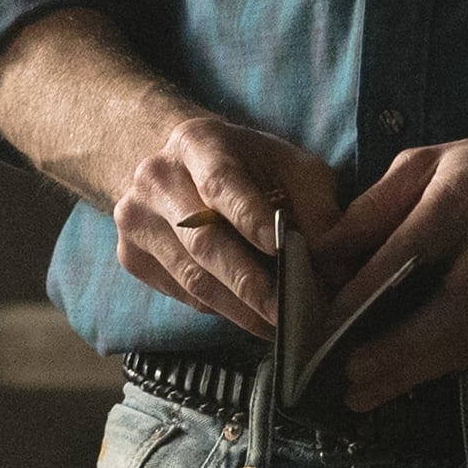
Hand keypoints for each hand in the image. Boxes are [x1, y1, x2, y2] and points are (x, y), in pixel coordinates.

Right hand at [110, 115, 342, 339]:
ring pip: (190, 276)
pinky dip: (218, 310)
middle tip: (288, 312)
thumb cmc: (244, 166)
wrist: (175, 164)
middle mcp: (156, 177)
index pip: (222, 183)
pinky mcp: (130, 255)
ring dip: (238, 308)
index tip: (282, 249)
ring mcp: (135, 218)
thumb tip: (337, 263)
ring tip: (277, 325)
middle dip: (250, 283)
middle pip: (202, 241)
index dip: (251, 218)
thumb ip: (317, 207)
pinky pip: (180, 293)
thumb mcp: (288, 166)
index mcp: (197, 142)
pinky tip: (249, 315)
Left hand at [307, 121, 467, 409]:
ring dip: (410, 374)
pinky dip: (441, 366)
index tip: (328, 325)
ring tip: (364, 394)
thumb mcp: (427, 162)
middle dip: (389, 356)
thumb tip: (326, 252)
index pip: (405, 257)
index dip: (364, 296)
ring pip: (459, 346)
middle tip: (346, 380)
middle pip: (437, 318)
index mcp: (463, 201)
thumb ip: (374, 207)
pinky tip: (408, 377)